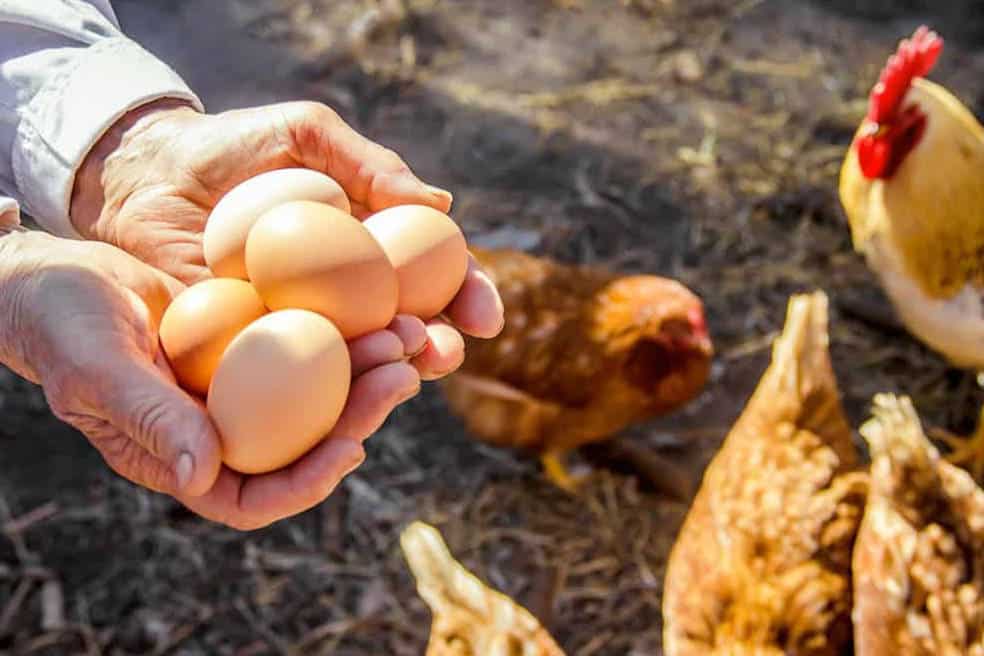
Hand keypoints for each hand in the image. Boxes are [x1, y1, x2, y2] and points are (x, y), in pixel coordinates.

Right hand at [0, 231, 423, 528]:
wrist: (55, 275)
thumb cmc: (61, 326)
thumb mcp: (98, 371)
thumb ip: (150, 420)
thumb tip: (205, 473)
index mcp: (184, 456)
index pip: (256, 495)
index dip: (308, 482)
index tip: (352, 448)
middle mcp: (222, 428)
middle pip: (304, 441)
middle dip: (359, 413)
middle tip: (403, 373)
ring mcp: (241, 384)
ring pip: (317, 391)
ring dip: (365, 368)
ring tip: (406, 334)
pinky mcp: (252, 340)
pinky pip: (306, 342)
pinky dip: (342, 327)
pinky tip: (379, 303)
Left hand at [70, 99, 503, 378]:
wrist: (145, 173)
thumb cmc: (231, 147)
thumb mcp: (306, 136)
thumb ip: (371, 164)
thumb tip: (443, 202)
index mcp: (372, 248)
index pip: (435, 278)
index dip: (468, 298)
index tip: (486, 316)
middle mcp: (347, 295)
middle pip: (409, 329)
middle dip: (439, 347)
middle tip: (444, 352)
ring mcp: (303, 327)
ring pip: (359, 360)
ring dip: (390, 370)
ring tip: (404, 364)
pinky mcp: (253, 351)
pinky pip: (294, 375)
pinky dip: (322, 387)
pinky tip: (341, 388)